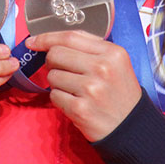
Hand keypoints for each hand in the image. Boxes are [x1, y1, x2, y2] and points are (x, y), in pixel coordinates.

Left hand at [26, 31, 141, 141]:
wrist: (131, 126)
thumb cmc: (119, 92)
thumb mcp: (115, 63)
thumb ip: (89, 48)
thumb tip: (53, 41)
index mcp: (112, 52)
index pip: (70, 37)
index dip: (46, 37)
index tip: (33, 41)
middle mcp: (102, 68)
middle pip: (56, 54)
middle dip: (52, 62)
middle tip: (62, 71)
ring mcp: (91, 88)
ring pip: (52, 76)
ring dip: (57, 83)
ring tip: (75, 90)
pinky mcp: (80, 108)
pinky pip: (54, 95)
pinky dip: (60, 98)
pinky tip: (75, 102)